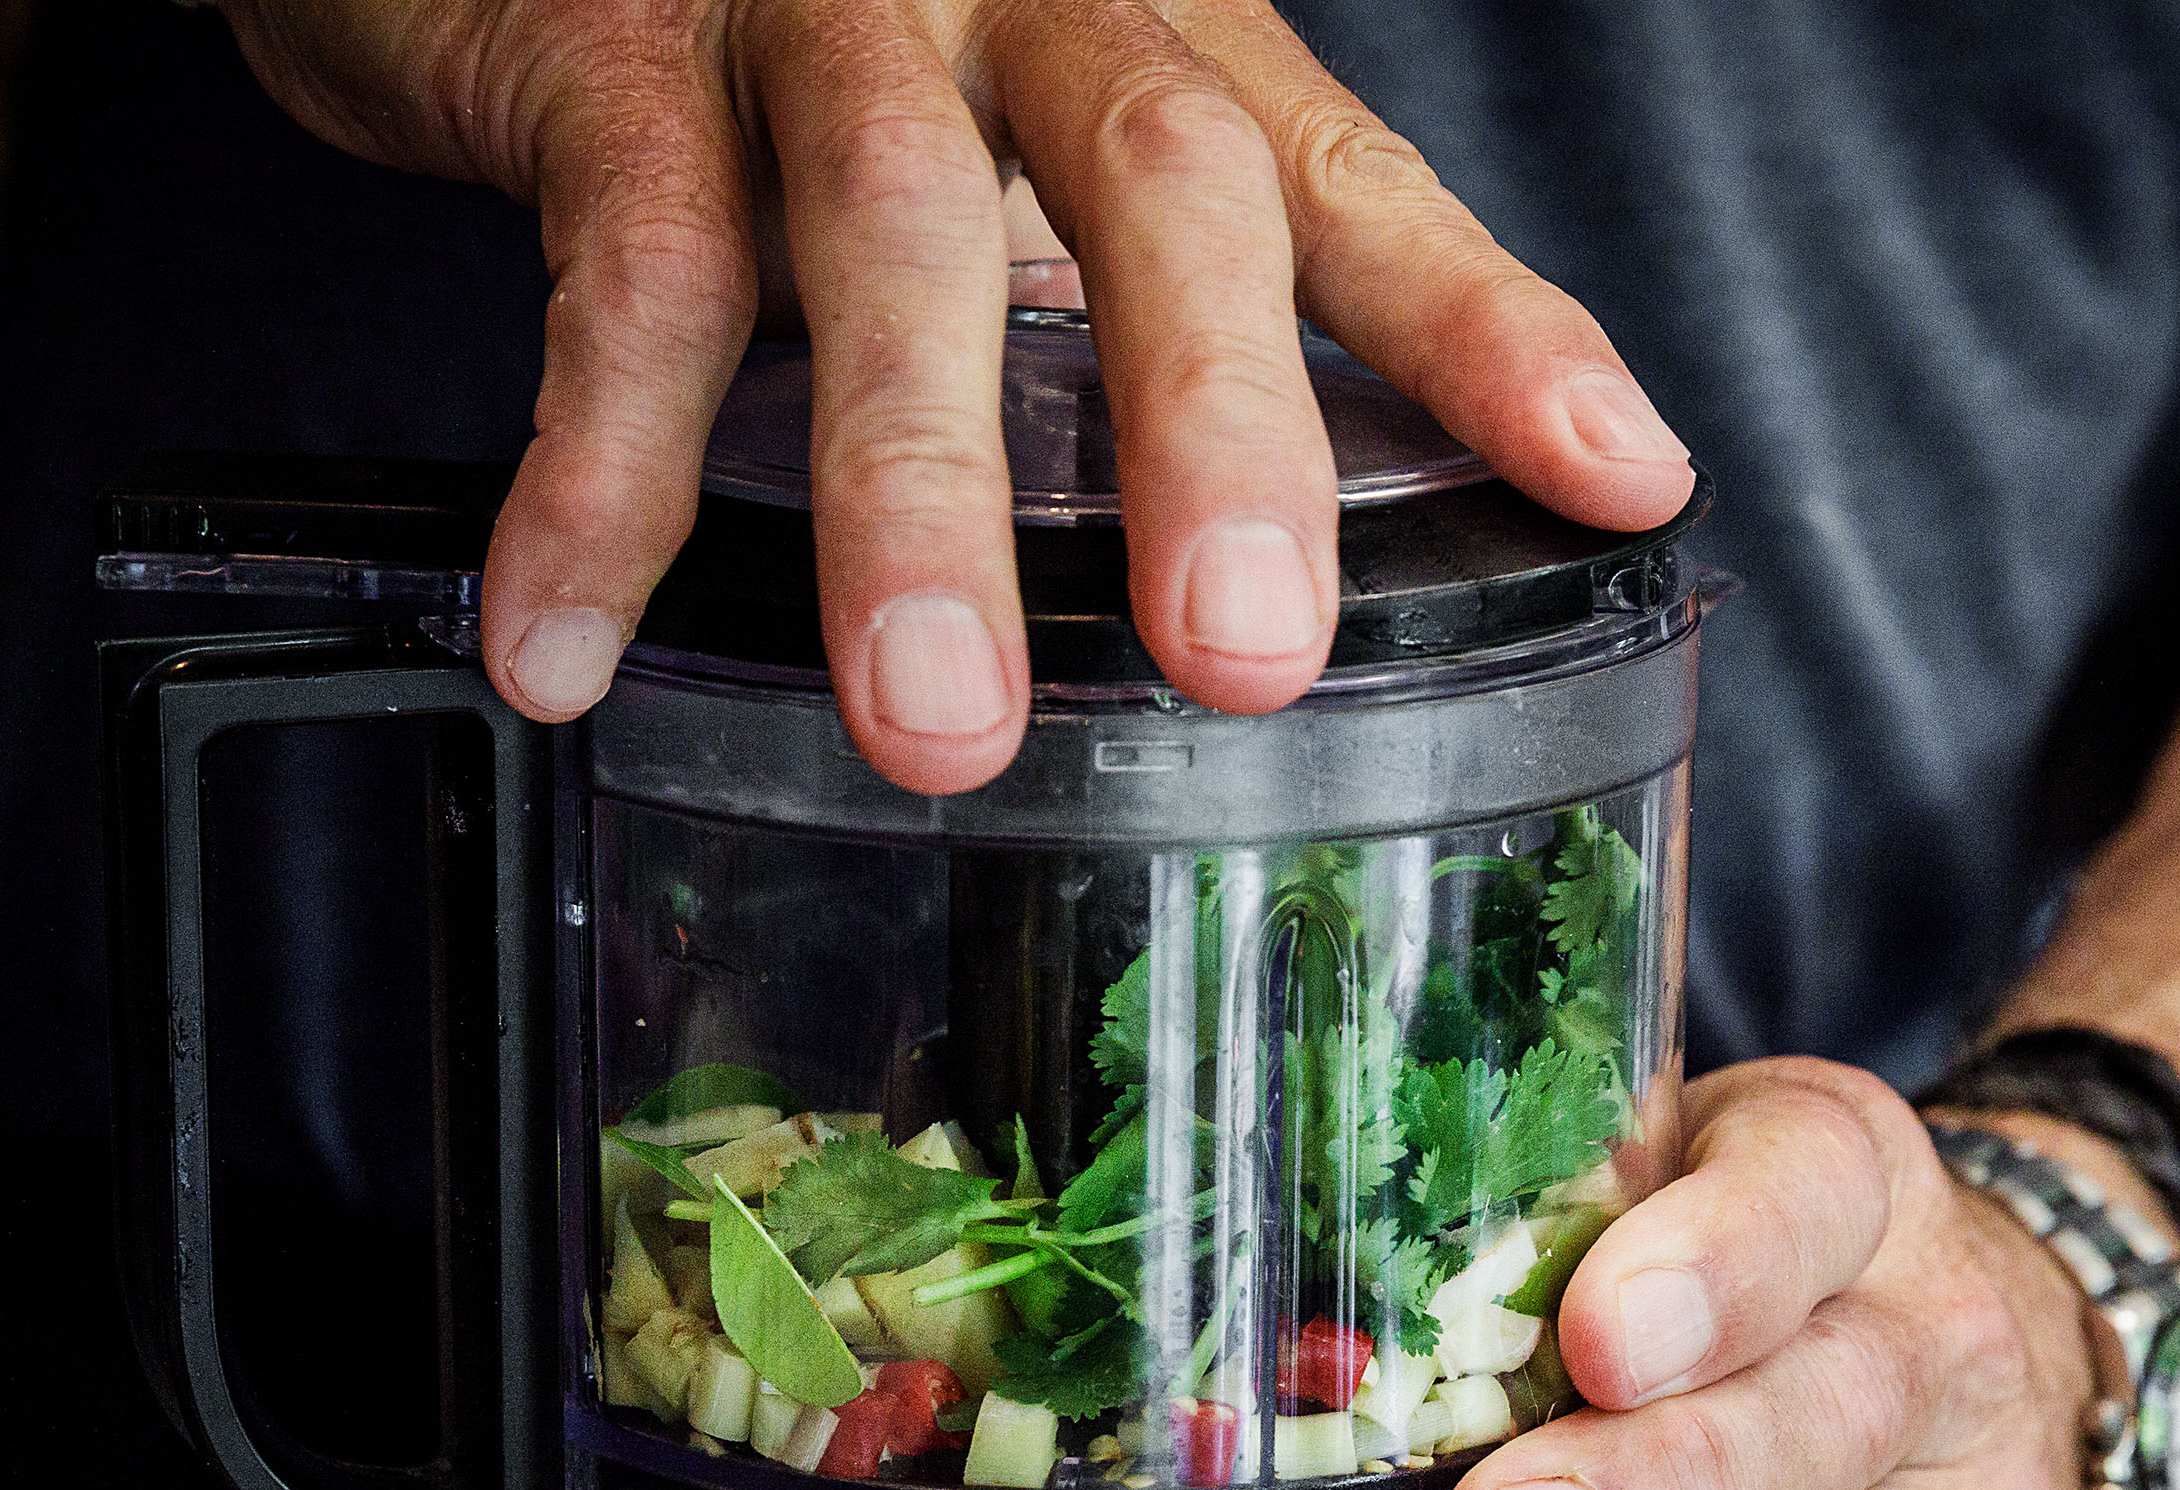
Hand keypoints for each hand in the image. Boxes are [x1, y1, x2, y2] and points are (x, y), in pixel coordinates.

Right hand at [206, 0, 1693, 792]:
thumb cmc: (799, 66)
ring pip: (890, 232)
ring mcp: (815, 14)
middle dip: (1216, 429)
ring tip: (937, 728)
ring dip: (915, 500)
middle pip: (1158, 183)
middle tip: (1248, 659)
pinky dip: (596, 479)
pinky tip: (562, 645)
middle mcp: (1011, 6)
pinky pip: (617, 275)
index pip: (1349, 182)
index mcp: (1143, 42)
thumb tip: (1245, 574)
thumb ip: (1110, 310)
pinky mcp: (610, 47)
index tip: (1617, 476)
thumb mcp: (1008, 156)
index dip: (1483, 324)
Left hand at [1434, 1063, 2110, 1489]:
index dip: (1707, 1272)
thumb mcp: (1683, 1159)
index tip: (1597, 1335)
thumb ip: (1543, 1200)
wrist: (1979, 1329)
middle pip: (1808, 1424)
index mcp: (1848, 1187)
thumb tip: (1320, 1306)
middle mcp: (1936, 1354)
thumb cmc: (1770, 1250)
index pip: (1797, 1207)